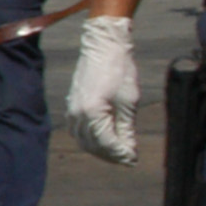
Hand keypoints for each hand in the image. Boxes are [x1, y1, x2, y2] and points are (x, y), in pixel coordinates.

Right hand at [67, 14, 139, 163]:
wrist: (104, 44)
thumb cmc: (120, 69)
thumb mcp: (129, 101)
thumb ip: (126, 129)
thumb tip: (129, 151)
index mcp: (92, 112)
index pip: (106, 143)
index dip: (121, 154)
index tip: (134, 160)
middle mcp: (77, 113)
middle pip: (93, 145)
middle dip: (111, 155)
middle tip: (128, 158)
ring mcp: (72, 108)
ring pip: (83, 140)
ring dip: (100, 149)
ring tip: (118, 152)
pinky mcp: (72, 104)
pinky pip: (78, 129)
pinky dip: (90, 138)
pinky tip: (103, 139)